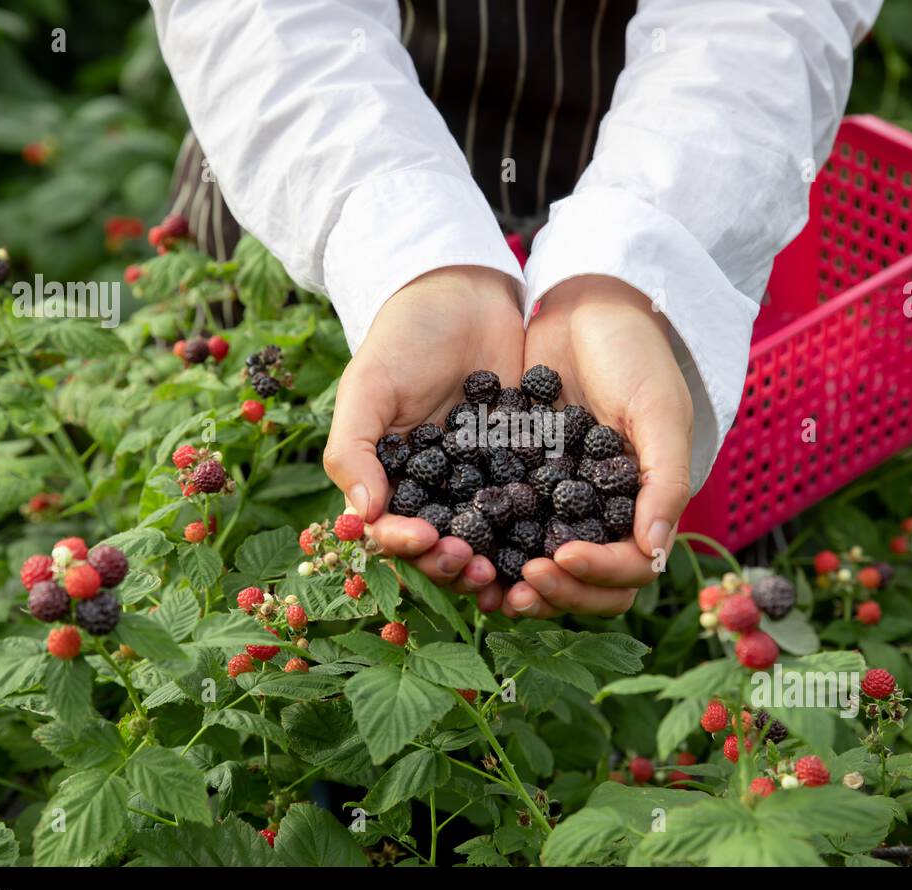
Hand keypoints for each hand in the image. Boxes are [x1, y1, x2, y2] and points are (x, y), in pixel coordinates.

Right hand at [324, 266, 521, 611]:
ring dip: (500, 562)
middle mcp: (437, 493)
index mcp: (390, 483)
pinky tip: (556, 541)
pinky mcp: (526, 467)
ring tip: (516, 572)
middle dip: (456, 565)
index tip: (428, 540)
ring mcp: (483, 484)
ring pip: (490, 539)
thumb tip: (365, 517)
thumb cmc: (402, 338)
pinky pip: (534, 505)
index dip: (407, 546)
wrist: (464, 295)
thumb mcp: (367, 387)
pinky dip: (542, 529)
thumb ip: (354, 451)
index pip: (392, 531)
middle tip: (478, 567)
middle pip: (443, 547)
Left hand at [504, 275, 694, 616]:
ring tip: (479, 577)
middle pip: (580, 583)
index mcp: (640, 509)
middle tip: (514, 588)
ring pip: (536, 565)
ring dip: (510, 580)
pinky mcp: (515, 478)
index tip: (558, 555)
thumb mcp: (659, 413)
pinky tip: (452, 542)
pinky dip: (480, 541)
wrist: (589, 303)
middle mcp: (597, 515)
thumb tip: (654, 553)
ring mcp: (554, 500)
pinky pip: (498, 524)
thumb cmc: (637, 354)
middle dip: (551, 593)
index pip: (625, 571)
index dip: (594, 576)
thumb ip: (664, 482)